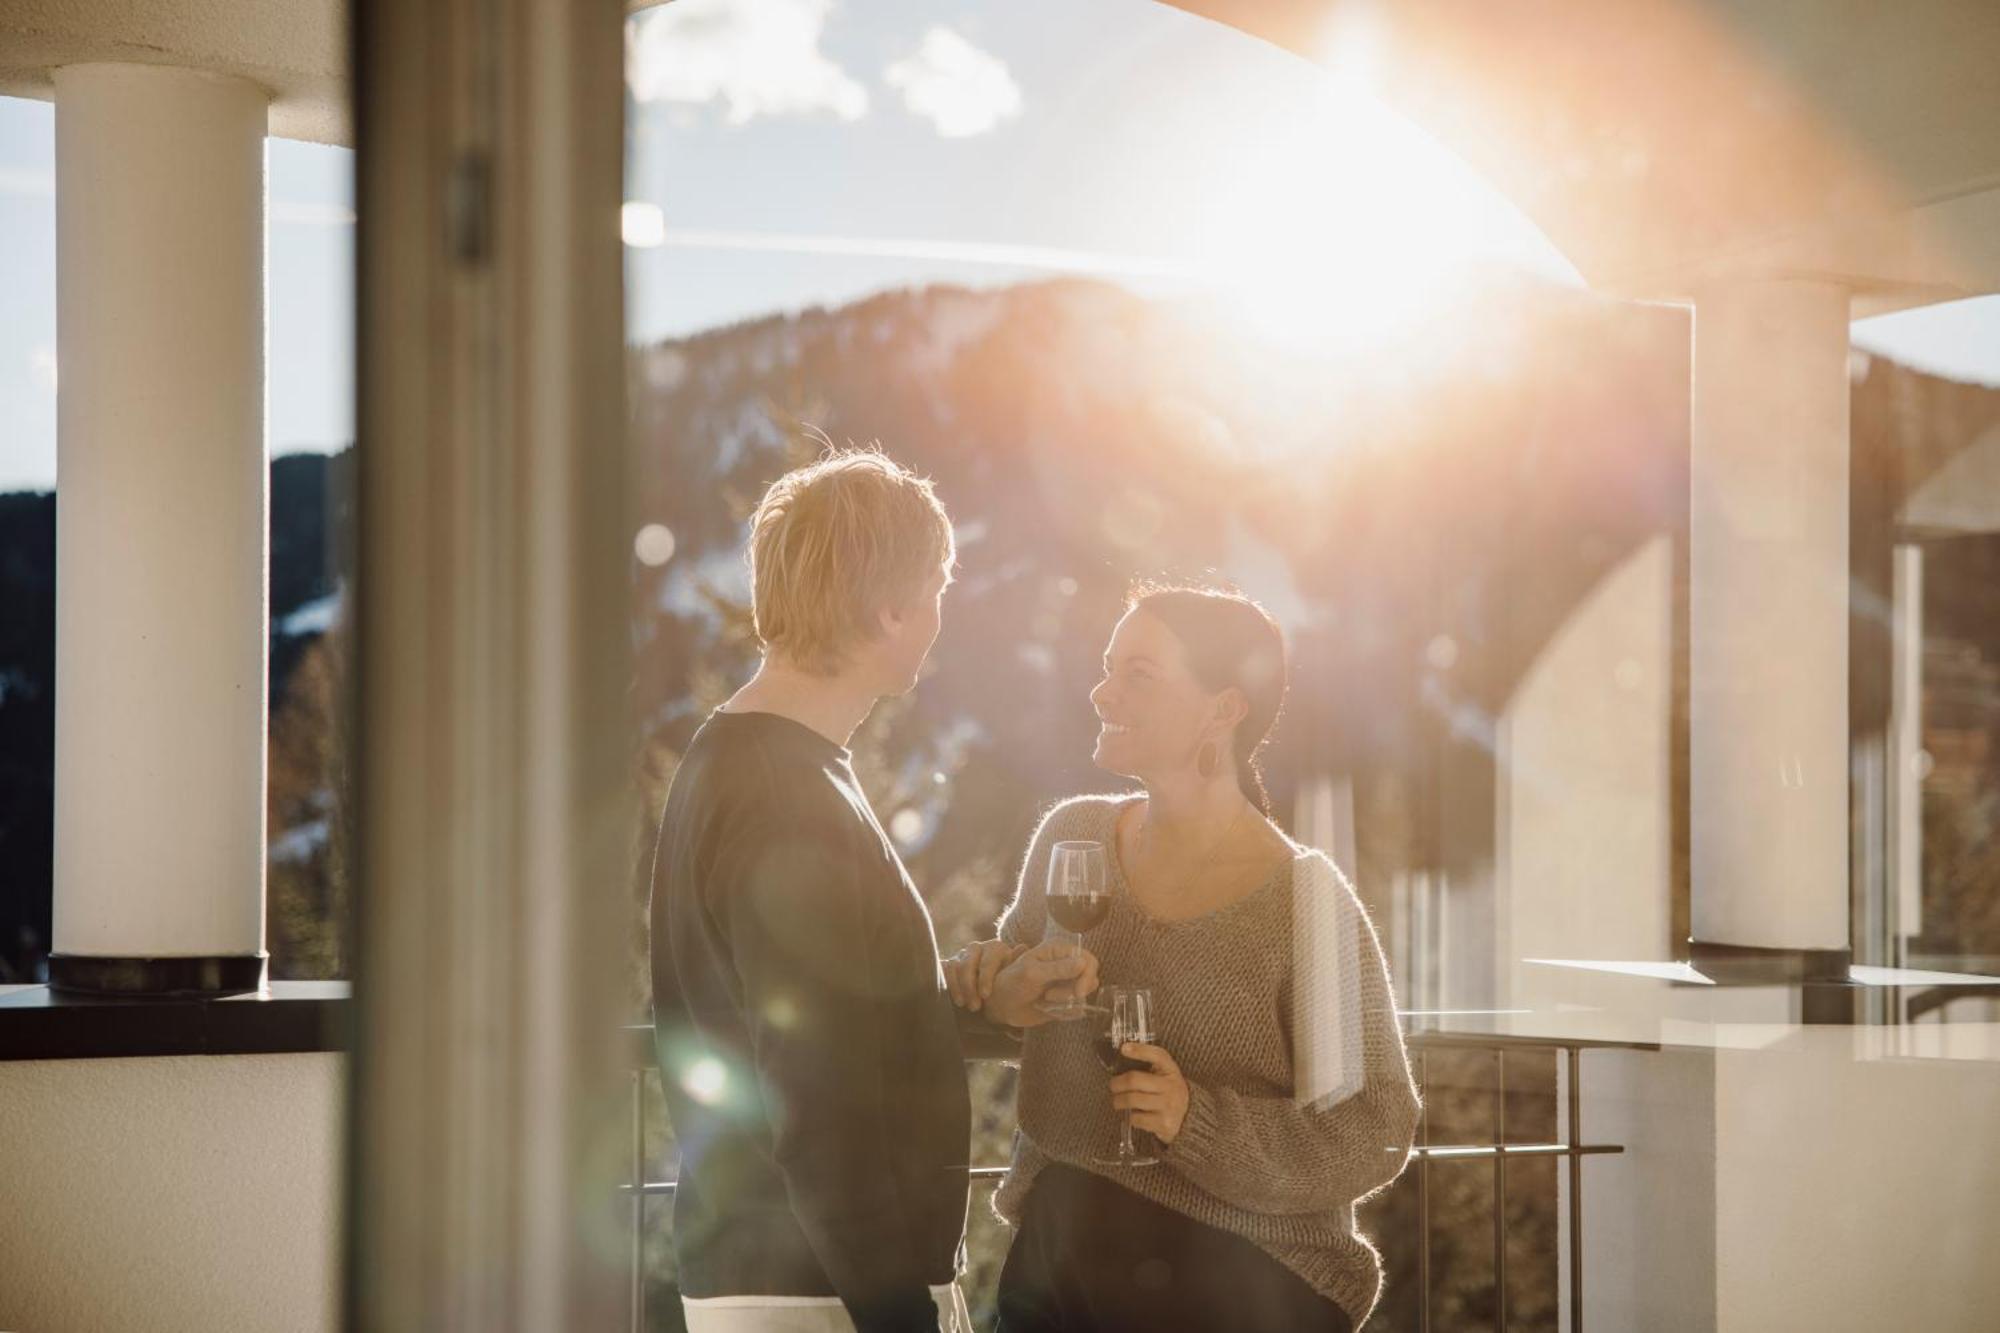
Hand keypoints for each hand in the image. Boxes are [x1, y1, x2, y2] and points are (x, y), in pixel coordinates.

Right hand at [944, 939, 1023, 1011]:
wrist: (994, 991)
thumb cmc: (1008, 984)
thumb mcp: (1015, 975)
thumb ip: (1018, 964)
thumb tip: (1022, 947)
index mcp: (996, 948)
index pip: (988, 960)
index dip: (986, 978)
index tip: (985, 996)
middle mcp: (978, 948)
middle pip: (968, 963)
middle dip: (970, 986)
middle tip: (974, 1007)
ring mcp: (962, 955)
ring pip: (955, 966)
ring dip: (958, 987)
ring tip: (963, 1005)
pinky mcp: (950, 963)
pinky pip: (945, 969)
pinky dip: (948, 984)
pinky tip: (954, 999)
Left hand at [985, 940, 1100, 1029]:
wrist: (1002, 1005)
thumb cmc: (1011, 982)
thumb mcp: (1032, 973)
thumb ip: (1057, 969)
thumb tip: (1083, 963)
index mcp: (1059, 951)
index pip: (1088, 959)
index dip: (1087, 976)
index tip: (1078, 992)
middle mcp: (1066, 964)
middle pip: (1091, 977)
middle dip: (1075, 991)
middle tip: (1051, 996)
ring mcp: (1067, 982)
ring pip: (1084, 994)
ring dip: (1067, 1001)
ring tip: (1045, 999)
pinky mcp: (1065, 999)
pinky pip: (1077, 1007)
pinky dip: (1065, 1011)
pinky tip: (1048, 1008)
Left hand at [1110, 1042, 1189, 1144]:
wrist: (1187, 1117)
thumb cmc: (1167, 1091)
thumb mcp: (1164, 1074)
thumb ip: (1148, 1065)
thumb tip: (1122, 1054)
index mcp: (1171, 1070)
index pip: (1157, 1055)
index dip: (1140, 1050)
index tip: (1123, 1048)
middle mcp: (1171, 1086)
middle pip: (1134, 1080)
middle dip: (1117, 1083)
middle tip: (1113, 1086)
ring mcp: (1169, 1105)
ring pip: (1132, 1100)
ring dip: (1118, 1101)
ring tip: (1117, 1101)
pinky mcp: (1164, 1123)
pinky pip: (1137, 1118)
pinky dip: (1130, 1117)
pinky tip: (1133, 1115)